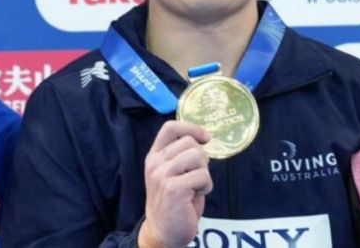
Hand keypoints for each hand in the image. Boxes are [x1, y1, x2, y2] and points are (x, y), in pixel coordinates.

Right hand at [139, 121, 211, 247]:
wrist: (164, 231)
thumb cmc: (174, 201)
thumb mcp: (172, 172)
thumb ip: (180, 155)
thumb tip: (203, 139)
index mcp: (154, 156)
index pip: (170, 127)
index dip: (191, 128)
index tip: (205, 139)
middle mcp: (155, 163)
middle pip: (189, 142)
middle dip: (201, 158)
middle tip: (195, 176)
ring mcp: (162, 175)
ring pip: (198, 156)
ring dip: (204, 172)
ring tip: (195, 186)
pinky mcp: (173, 188)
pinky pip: (203, 175)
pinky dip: (206, 186)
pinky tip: (195, 195)